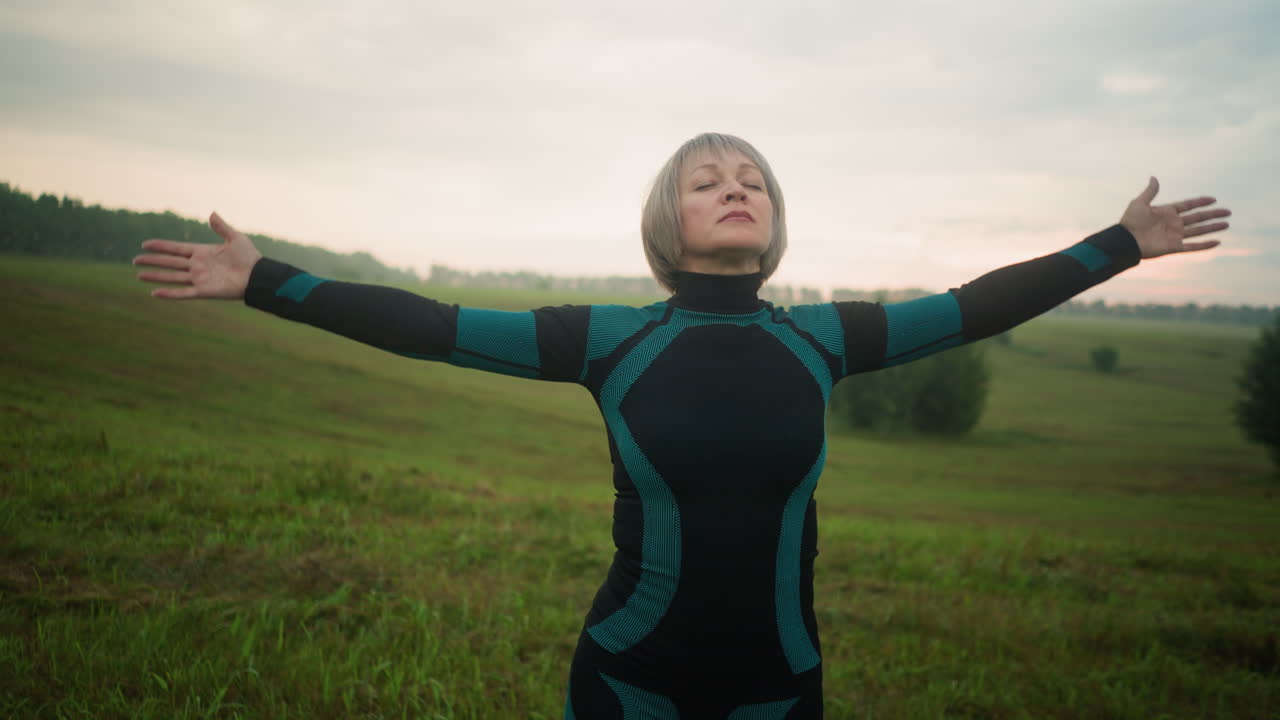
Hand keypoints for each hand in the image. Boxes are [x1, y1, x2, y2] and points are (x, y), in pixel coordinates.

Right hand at [134, 212, 262, 298]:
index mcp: (202, 252)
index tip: (145, 244)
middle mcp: (198, 266)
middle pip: (170, 262)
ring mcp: (199, 279)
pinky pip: (183, 293)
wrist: (258, 276)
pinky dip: (170, 294)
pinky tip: (155, 293)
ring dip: (156, 276)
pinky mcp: (204, 291)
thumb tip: (211, 213)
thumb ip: (221, 227)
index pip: (177, 248)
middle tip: (135, 260)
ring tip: (139, 275)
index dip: (161, 247)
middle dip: (153, 261)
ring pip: (172, 277)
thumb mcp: (235, 237)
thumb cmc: (249, 257)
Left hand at [1120, 177, 1230, 259]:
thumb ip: (1150, 191)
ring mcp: (1175, 236)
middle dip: (1213, 215)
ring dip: (1213, 227)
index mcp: (1167, 212)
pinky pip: (1193, 246)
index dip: (1200, 202)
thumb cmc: (1130, 222)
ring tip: (1227, 224)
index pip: (1188, 205)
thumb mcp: (1140, 203)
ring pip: (1199, 231)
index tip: (1213, 199)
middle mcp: (1173, 224)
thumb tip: (1154, 177)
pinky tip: (1217, 242)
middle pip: (1198, 218)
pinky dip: (1205, 245)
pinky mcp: (1174, 247)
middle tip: (1228, 212)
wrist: (1125, 240)